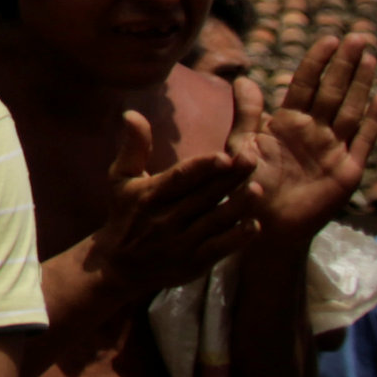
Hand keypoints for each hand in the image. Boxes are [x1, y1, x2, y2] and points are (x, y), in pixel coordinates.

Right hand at [81, 106, 259, 303]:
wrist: (119, 264)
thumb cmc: (125, 213)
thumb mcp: (120, 178)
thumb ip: (133, 146)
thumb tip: (132, 112)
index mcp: (150, 194)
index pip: (180, 178)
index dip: (202, 168)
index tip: (224, 156)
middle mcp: (166, 218)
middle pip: (203, 196)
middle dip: (229, 179)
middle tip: (252, 160)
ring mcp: (181, 241)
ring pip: (215, 222)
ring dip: (237, 207)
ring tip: (258, 189)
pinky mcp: (193, 262)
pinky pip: (218, 248)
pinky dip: (237, 238)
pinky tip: (253, 226)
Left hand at [238, 35, 376, 245]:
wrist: (264, 224)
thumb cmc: (248, 185)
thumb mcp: (243, 144)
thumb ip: (247, 113)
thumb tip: (245, 78)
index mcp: (288, 122)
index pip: (306, 84)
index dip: (318, 62)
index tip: (330, 39)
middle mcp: (314, 131)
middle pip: (333, 91)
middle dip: (346, 65)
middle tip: (359, 37)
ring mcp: (333, 149)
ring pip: (350, 110)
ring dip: (361, 85)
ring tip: (371, 59)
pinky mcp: (347, 171)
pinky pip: (363, 141)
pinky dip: (373, 121)